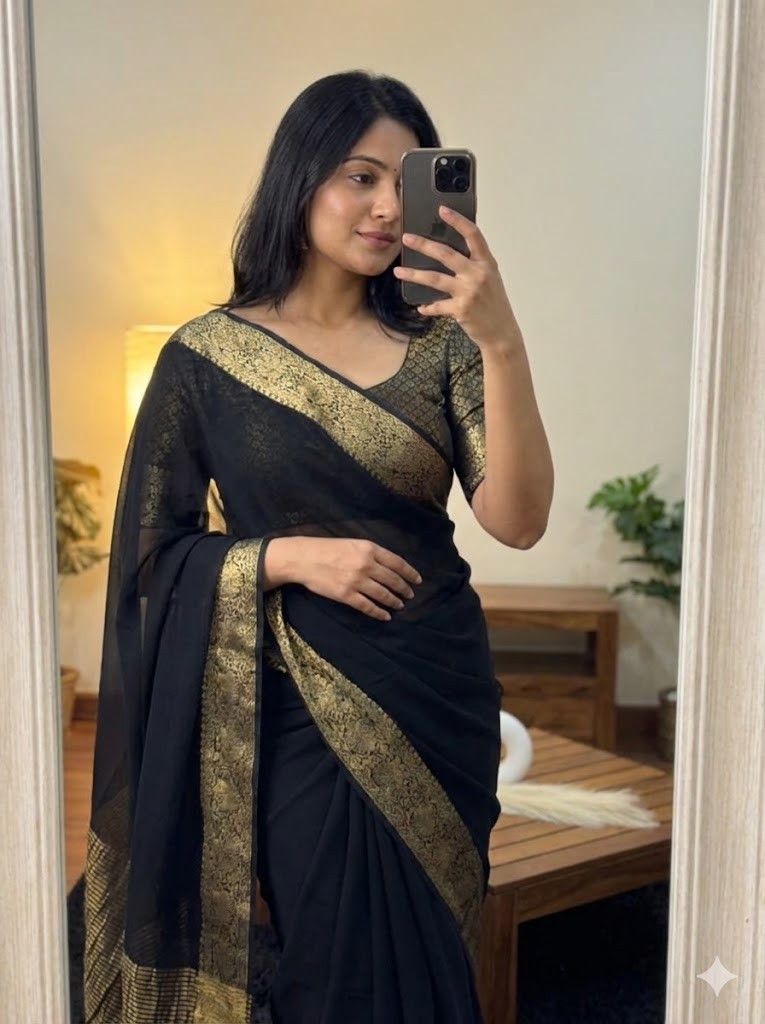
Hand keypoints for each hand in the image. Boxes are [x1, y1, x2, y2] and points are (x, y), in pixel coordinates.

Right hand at [267, 536, 421, 621]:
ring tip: (399, 605)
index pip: (397, 562)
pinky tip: (385, 616)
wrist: (302, 558)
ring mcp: (356, 581)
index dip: (410, 573)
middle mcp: (366, 564)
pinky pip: (368, 606)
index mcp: (369, 548)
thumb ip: (370, 552)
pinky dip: (379, 612)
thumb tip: (388, 565)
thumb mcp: (352, 543)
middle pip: (393, 580)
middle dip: (404, 589)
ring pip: (383, 594)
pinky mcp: (346, 595)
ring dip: (394, 601)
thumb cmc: (326, 548)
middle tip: (409, 595)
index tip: (417, 581)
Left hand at [393, 206, 520, 350]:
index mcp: (486, 263)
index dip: (457, 221)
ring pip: (435, 278)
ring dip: (414, 274)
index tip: (442, 210)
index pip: (473, 235)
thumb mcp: (489, 278)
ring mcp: (469, 292)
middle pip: (446, 254)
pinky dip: (427, 307)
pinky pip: (437, 306)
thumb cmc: (493, 303)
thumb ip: (474, 264)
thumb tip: (449, 250)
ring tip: (398, 272)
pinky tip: (419, 307)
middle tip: (406, 238)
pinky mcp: (461, 309)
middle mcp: (478, 274)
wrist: (501, 331)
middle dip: (423, 245)